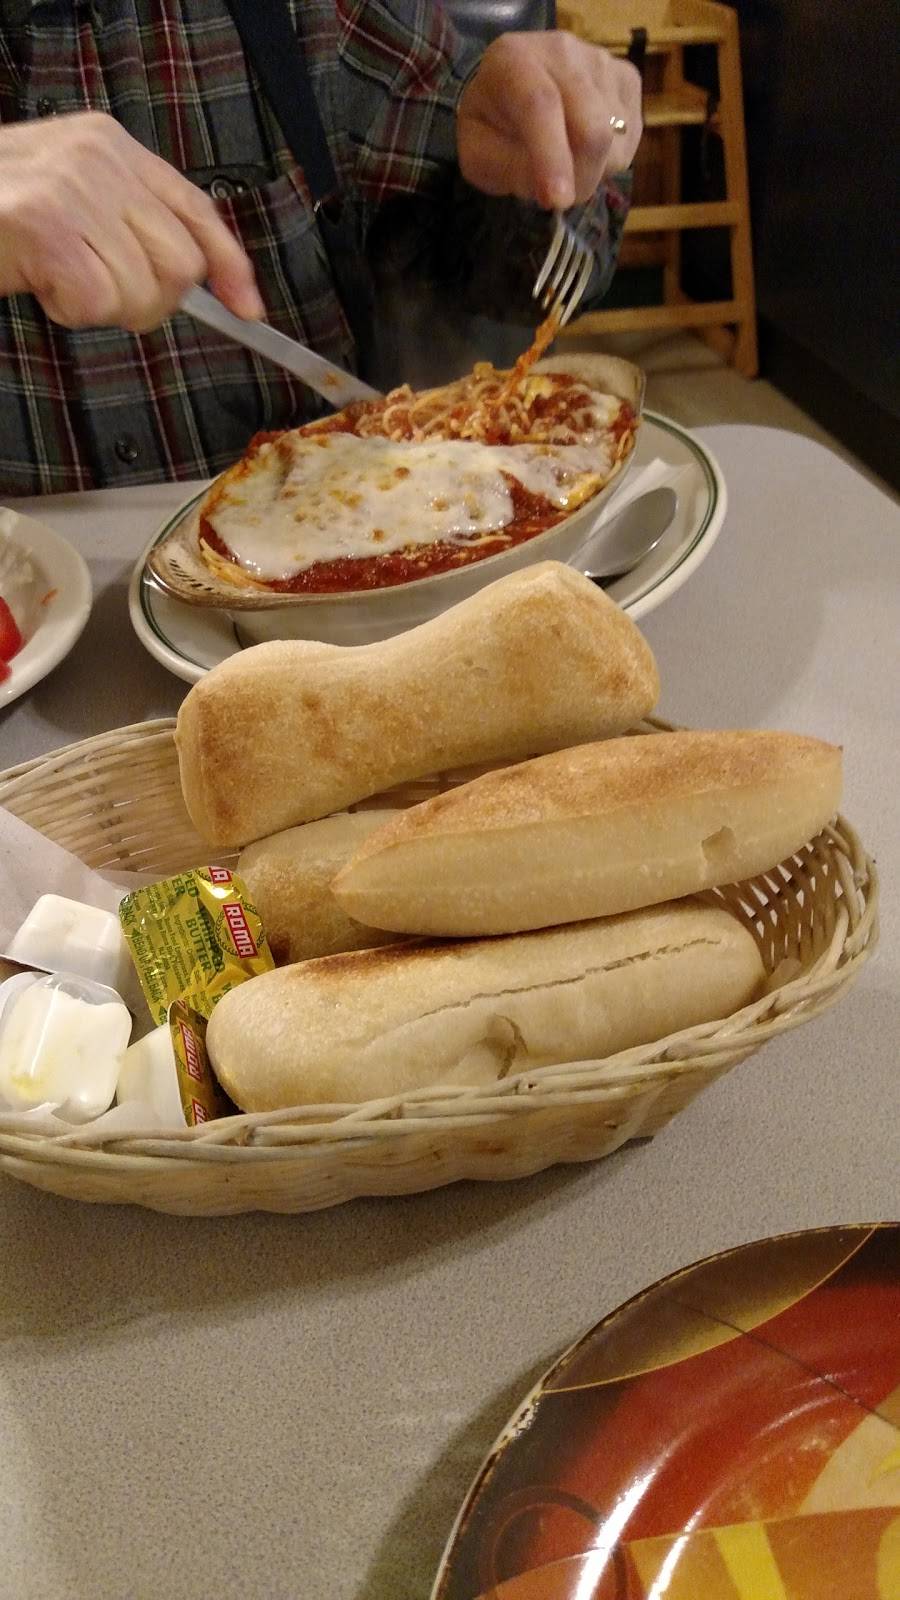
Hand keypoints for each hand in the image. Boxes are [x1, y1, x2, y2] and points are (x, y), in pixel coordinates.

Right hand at [0, 112, 263, 330]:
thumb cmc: (1, 215)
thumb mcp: (74, 198)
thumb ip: (131, 224)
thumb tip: (200, 282)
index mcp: (112, 145)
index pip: (197, 209)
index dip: (230, 265)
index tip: (249, 308)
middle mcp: (99, 158)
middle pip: (180, 263)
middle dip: (150, 299)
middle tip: (100, 291)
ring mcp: (73, 188)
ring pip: (142, 290)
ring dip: (102, 306)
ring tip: (59, 278)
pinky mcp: (46, 225)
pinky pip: (97, 300)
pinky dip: (71, 310)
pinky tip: (42, 284)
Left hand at [457, 31, 641, 210]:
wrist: (517, 89)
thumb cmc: (493, 125)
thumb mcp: (479, 153)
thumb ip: (505, 169)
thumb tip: (550, 189)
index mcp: (512, 60)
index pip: (541, 105)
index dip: (551, 157)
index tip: (557, 199)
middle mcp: (562, 51)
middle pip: (591, 130)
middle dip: (578, 179)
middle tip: (558, 196)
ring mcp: (601, 61)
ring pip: (614, 141)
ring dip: (592, 171)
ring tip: (565, 159)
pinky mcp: (627, 78)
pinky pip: (630, 137)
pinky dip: (609, 158)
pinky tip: (584, 145)